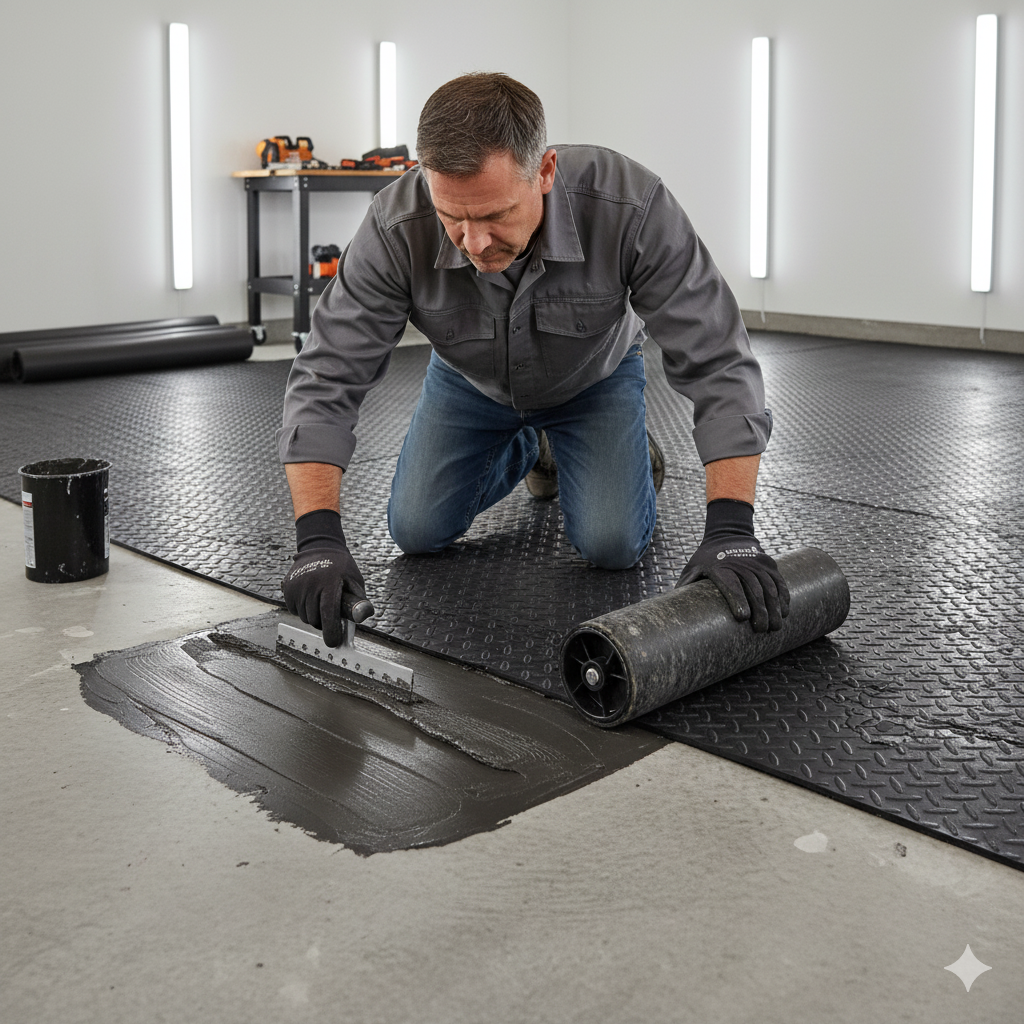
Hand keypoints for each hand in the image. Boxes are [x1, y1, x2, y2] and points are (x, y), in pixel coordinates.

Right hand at [281, 510, 372, 646]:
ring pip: (304, 616)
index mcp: (329, 583)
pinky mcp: (287, 587)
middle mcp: (310, 584)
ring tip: (320, 601)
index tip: (332, 642)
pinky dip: (302, 609)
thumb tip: (362, 618)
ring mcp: (297, 585)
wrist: (320, 548)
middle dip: (323, 622)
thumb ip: (358, 600)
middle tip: (330, 613)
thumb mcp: (355, 580)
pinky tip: (310, 597)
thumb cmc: (341, 568)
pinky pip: (294, 610)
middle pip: (314, 619)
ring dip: (312, 616)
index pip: (328, 613)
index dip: (330, 631)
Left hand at [677, 499, 788, 632]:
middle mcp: (740, 564)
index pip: (730, 584)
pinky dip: (784, 597)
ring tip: (775, 627)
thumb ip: (686, 586)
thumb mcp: (693, 568)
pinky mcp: (769, 563)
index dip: (738, 600)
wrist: (728, 533)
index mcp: (719, 567)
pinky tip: (784, 612)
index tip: (743, 618)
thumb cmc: (707, 558)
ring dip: (775, 608)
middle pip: (753, 589)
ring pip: (770, 586)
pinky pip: (779, 581)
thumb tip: (671, 610)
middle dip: (760, 611)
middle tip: (761, 630)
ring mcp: (757, 563)